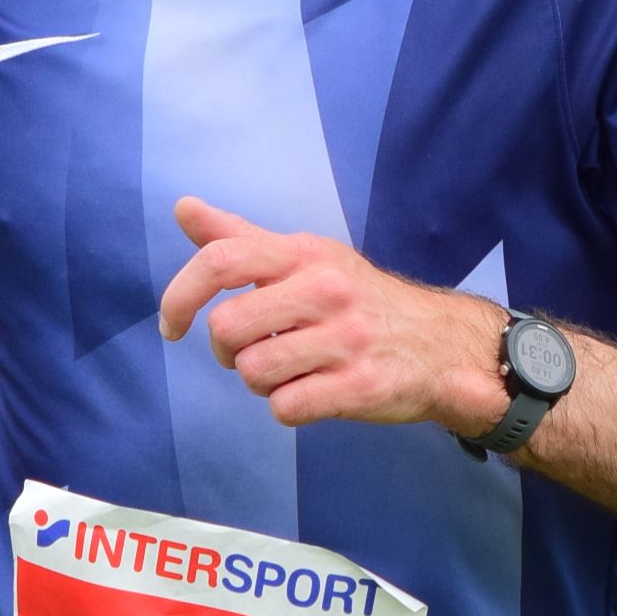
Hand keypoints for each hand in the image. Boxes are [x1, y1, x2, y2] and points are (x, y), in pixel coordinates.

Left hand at [157, 196, 512, 433]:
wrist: (443, 344)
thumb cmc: (360, 301)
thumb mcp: (308, 258)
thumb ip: (241, 237)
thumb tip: (184, 208)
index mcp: (305, 254)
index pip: (222, 260)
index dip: (181, 295)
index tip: (173, 325)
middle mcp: (325, 289)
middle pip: (228, 327)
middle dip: (226, 351)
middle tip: (250, 353)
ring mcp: (345, 338)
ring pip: (253, 372)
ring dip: (260, 383)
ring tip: (289, 373)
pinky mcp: (360, 385)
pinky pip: (286, 407)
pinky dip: (288, 407)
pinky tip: (311, 393)